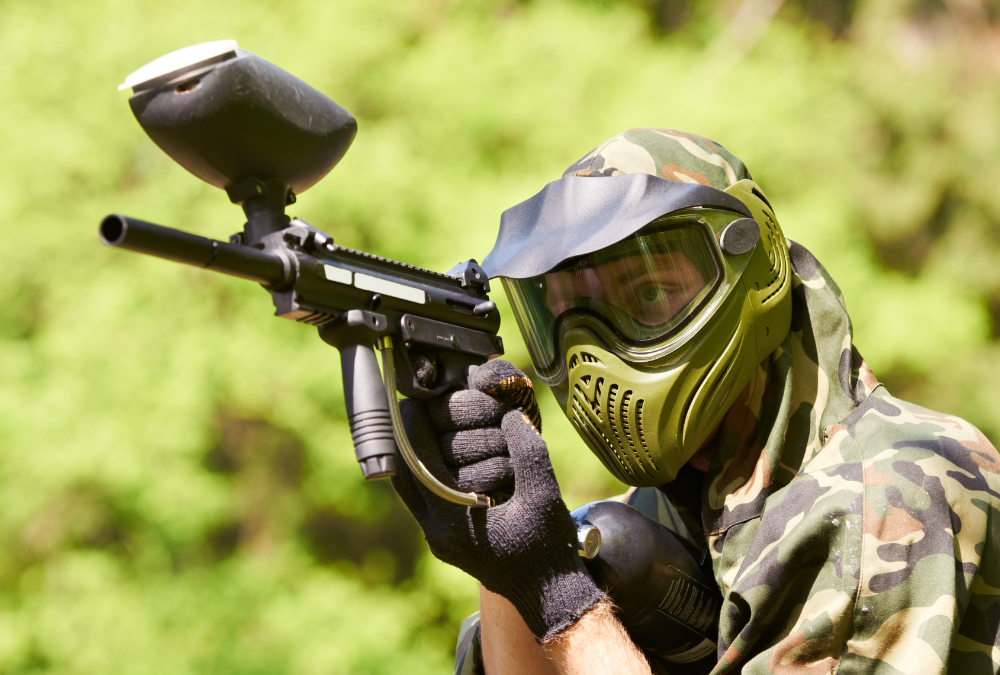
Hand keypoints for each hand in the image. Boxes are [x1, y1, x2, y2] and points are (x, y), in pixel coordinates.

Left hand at [391, 360, 603, 640]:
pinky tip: (444, 451)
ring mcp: (436, 537)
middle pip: (406, 472)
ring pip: (410, 484)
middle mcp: (436, 532)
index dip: (416, 428)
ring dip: (420, 454)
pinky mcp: (443, 536)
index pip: (419, 463)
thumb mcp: (544, 495)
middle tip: (424, 409)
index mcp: (454, 522)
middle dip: (415, 438)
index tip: (419, 400)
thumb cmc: (548, 548)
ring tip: (433, 428)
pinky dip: (430, 471)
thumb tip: (511, 413)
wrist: (548, 593)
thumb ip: (527, 451)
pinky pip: (423, 495)